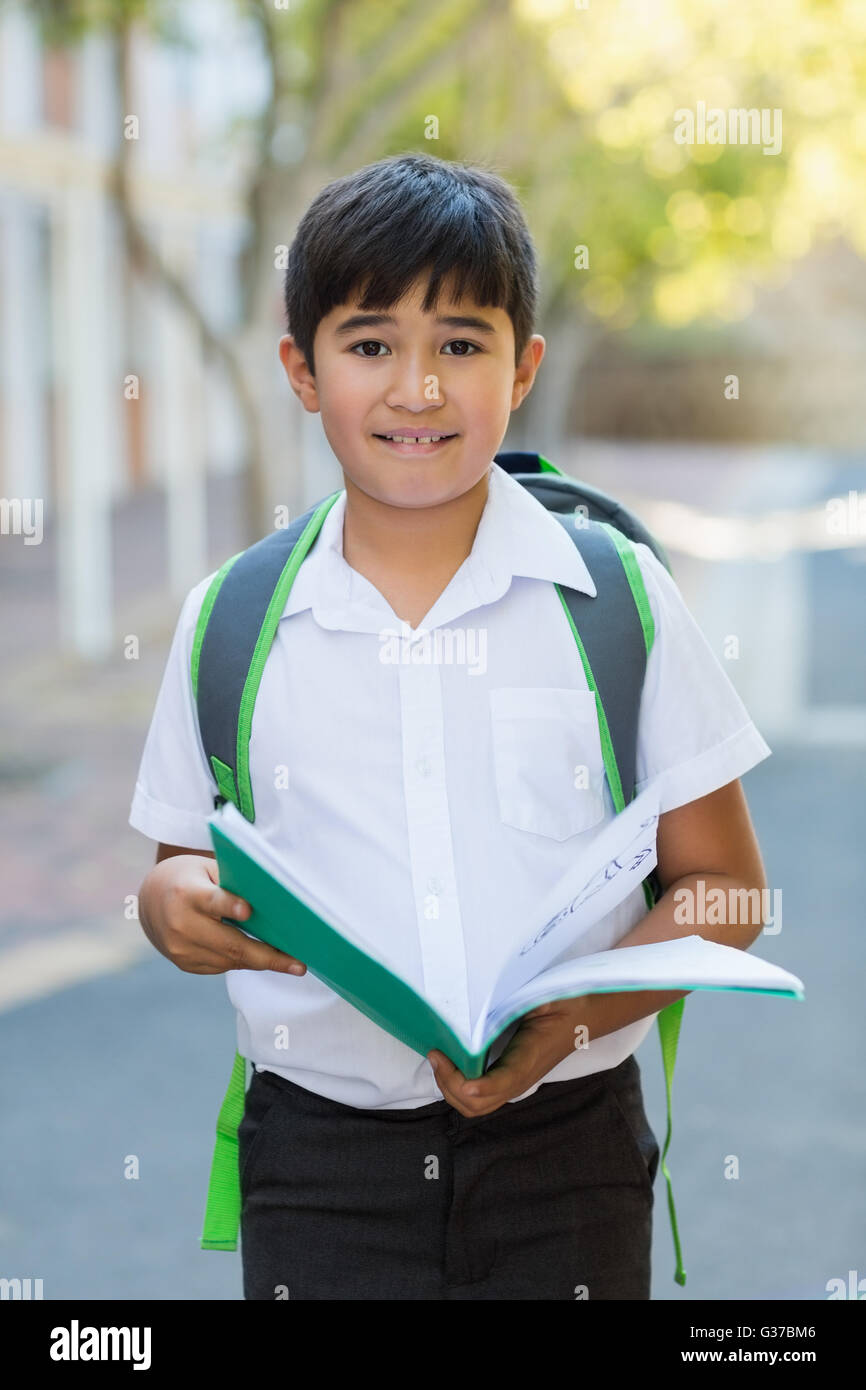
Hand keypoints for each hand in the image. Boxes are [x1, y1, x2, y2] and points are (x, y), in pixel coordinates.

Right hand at [138, 855, 306, 976]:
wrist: (151, 898)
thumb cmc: (190, 877)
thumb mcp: (206, 869)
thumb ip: (231, 883)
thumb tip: (270, 902)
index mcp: (186, 893)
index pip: (211, 901)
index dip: (229, 906)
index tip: (249, 911)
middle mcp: (180, 924)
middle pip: (229, 944)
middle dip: (267, 956)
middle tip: (298, 964)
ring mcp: (180, 948)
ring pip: (229, 960)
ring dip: (262, 962)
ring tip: (292, 964)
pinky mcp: (184, 963)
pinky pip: (222, 966)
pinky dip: (244, 962)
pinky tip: (265, 959)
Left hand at [427, 995, 589, 1117]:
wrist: (585, 1016)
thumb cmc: (565, 1002)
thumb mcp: (544, 995)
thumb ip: (519, 999)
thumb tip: (487, 1000)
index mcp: (532, 1054)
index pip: (508, 1079)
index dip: (484, 1087)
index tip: (465, 1083)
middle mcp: (521, 1077)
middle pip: (480, 1103)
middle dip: (452, 1085)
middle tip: (437, 1054)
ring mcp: (514, 1082)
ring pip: (475, 1106)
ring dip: (451, 1089)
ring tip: (439, 1059)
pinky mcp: (509, 1080)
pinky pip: (479, 1097)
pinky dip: (458, 1089)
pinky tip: (450, 1065)